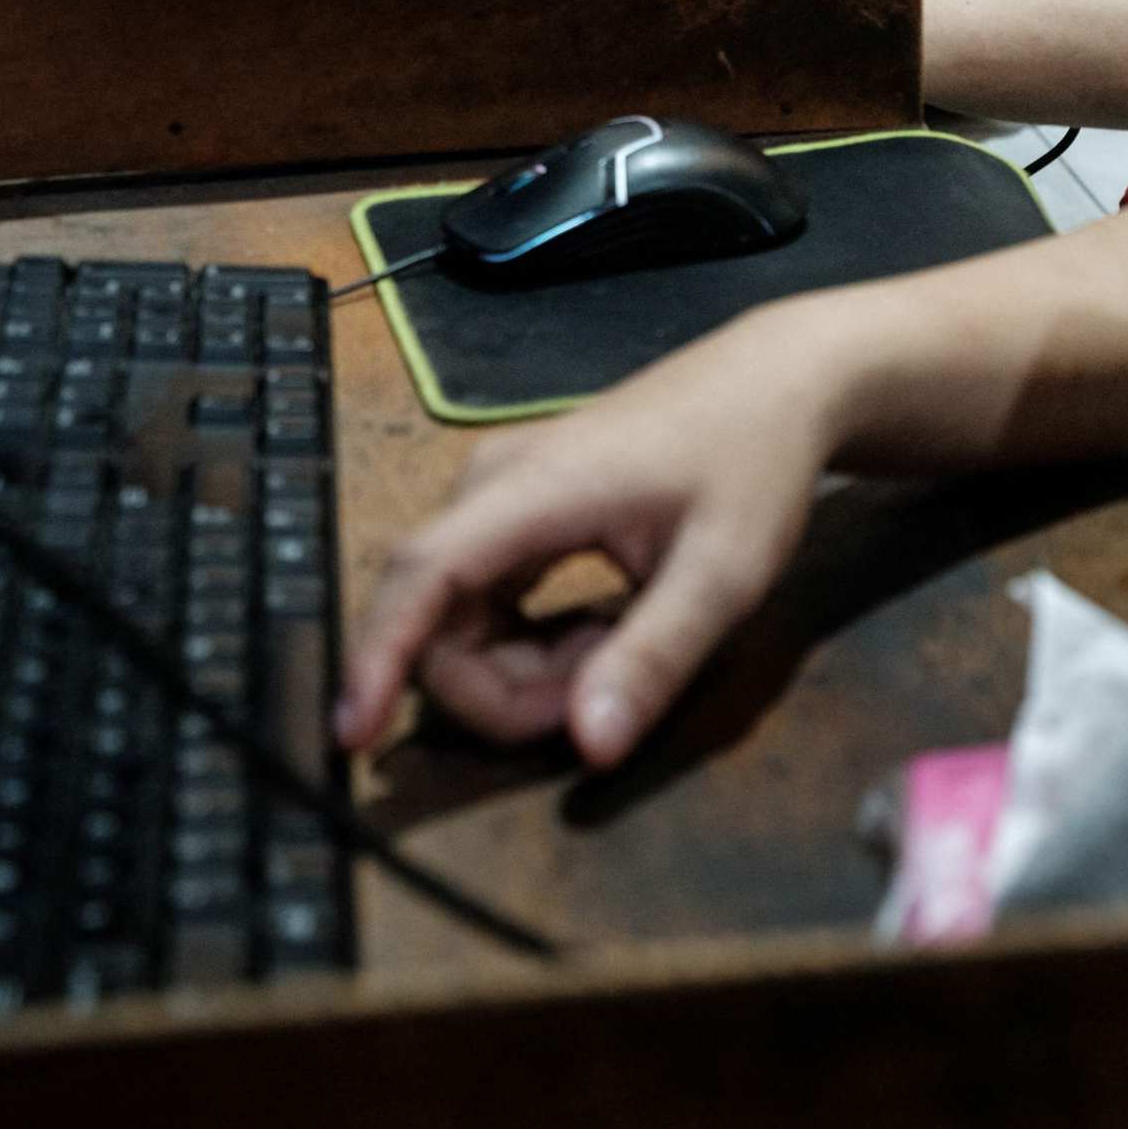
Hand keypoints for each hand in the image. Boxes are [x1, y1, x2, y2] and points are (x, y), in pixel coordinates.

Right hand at [336, 310, 837, 766]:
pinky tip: (602, 632)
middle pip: (440, 620)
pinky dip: (533, 644)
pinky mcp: (516, 512)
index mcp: (533, 488)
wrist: (774, 383)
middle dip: (506, 688)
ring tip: (621, 649)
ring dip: (525, 670)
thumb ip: (655, 657)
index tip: (353, 734)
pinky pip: (488, 602)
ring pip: (462, 619)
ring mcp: (499, 497)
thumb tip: (591, 745)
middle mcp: (492, 486)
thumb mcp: (725, 572)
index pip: (423, 573)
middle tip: (611, 688)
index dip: (377, 655)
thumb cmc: (753, 463)